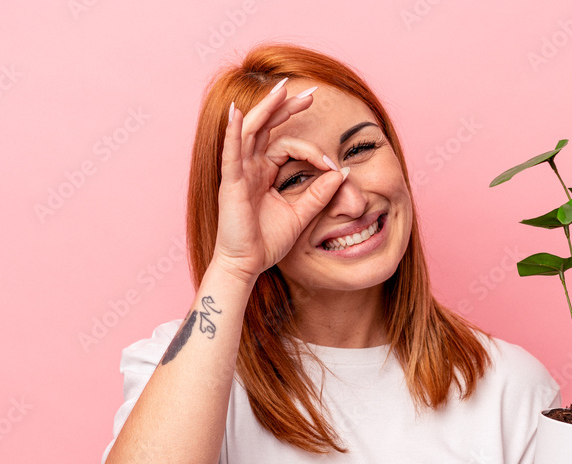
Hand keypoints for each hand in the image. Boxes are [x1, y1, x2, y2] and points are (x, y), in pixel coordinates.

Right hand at [213, 80, 346, 282]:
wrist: (246, 266)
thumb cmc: (266, 243)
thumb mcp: (301, 214)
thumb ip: (320, 194)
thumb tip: (341, 173)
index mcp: (264, 173)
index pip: (288, 146)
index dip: (312, 150)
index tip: (331, 164)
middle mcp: (249, 168)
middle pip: (266, 127)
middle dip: (286, 108)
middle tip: (309, 92)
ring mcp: (238, 173)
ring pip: (250, 132)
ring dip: (265, 110)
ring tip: (279, 90)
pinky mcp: (230, 184)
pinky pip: (231, 154)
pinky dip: (233, 132)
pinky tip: (238, 114)